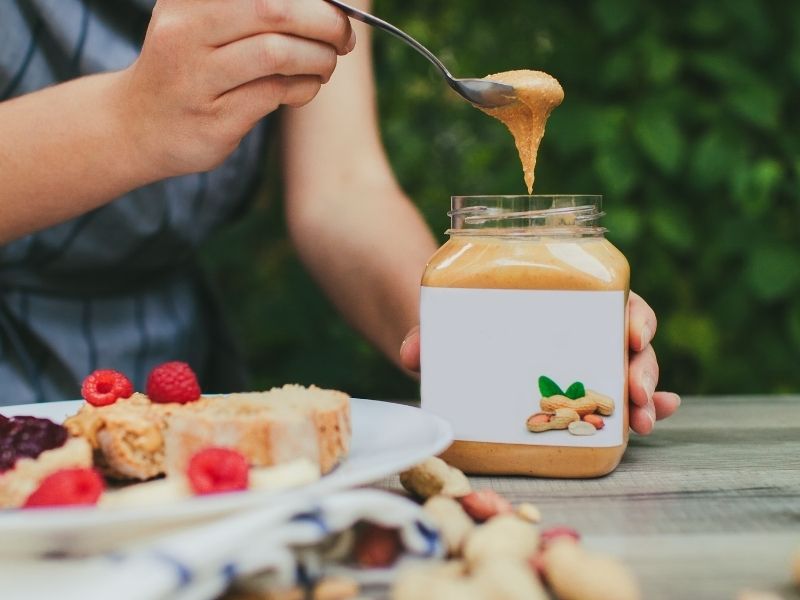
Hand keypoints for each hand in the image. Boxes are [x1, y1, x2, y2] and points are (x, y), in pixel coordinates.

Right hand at [118, 0, 354, 178]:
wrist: (137, 125)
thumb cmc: (188, 67)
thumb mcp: (203, 21)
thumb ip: (254, 9)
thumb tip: (328, 3)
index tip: (335, 6)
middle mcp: (185, 31)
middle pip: (274, 8)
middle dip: (325, 21)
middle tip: (342, 38)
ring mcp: (196, 78)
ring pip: (277, 52)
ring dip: (318, 58)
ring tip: (325, 64)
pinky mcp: (213, 119)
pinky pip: (275, 93)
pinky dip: (304, 88)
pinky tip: (306, 87)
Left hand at [399, 291, 680, 434]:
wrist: (449, 346)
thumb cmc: (457, 323)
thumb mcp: (444, 324)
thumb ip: (427, 334)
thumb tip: (412, 355)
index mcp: (561, 300)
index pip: (609, 299)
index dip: (631, 314)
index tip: (631, 332)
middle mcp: (580, 328)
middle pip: (626, 339)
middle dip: (641, 365)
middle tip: (636, 391)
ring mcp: (582, 362)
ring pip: (627, 371)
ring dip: (645, 395)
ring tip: (645, 420)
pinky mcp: (577, 394)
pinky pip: (615, 400)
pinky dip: (639, 409)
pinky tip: (648, 424)